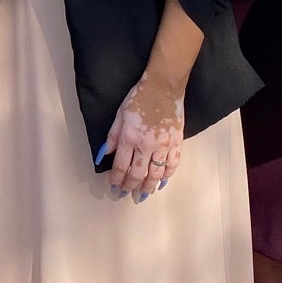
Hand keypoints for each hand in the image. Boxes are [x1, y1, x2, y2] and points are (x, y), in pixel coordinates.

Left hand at [103, 71, 184, 198]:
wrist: (162, 88)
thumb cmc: (139, 99)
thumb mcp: (119, 115)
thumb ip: (112, 137)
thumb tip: (104, 155)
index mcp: (129, 138)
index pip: (121, 166)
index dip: (116, 179)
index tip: (113, 186)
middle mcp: (146, 145)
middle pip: (137, 173)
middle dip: (130, 187)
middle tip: (126, 194)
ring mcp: (163, 145)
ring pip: (156, 174)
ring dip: (148, 187)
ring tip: (143, 194)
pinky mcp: (176, 143)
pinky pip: (172, 165)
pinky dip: (167, 176)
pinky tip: (162, 182)